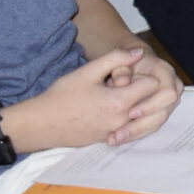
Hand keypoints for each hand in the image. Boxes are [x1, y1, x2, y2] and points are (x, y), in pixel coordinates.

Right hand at [9, 47, 176, 150]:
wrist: (41, 124)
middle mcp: (122, 121)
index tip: (127, 72)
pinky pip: (128, 128)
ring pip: (141, 117)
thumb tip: (138, 53)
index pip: (152, 85)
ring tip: (115, 94)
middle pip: (150, 103)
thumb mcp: (88, 71)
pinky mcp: (108, 140)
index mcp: (119, 102)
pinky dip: (126, 117)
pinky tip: (108, 108)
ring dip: (136, 105)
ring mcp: (115, 133)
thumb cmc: (62, 95)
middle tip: (122, 82)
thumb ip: (116, 58)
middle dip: (142, 90)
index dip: (142, 74)